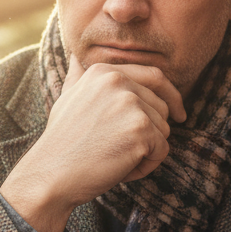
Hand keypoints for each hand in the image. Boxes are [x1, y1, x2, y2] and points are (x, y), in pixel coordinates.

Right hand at [0, 56, 185, 231]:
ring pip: (164, 130)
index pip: (155, 76)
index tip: (179, 114)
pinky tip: (121, 169)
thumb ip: (79, 76)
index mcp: (104, 71)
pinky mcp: (141, 129)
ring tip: (116, 160)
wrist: (51, 174)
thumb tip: (76, 56)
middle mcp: (119, 81)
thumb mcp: (68, 98)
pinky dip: (146, 166)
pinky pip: (162, 150)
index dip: (172, 96)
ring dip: (147, 152)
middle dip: (152, 133)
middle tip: (124, 151)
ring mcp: (131, 104)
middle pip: (162, 107)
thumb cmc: (61, 142)